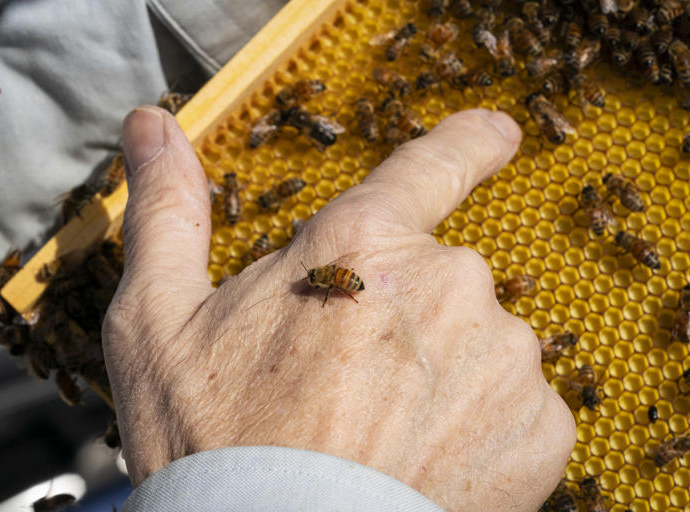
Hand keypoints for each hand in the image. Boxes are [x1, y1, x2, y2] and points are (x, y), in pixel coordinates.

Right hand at [103, 105, 575, 510]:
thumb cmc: (214, 444)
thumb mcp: (158, 321)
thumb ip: (168, 211)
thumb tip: (151, 125)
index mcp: (361, 244)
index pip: (437, 161)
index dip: (470, 142)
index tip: (497, 134)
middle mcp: (447, 285)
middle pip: (439, 275)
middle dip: (400, 312)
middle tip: (343, 377)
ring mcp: (502, 355)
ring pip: (478, 341)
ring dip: (440, 371)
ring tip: (378, 429)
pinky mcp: (538, 426)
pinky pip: (516, 403)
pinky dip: (480, 424)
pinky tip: (424, 456)